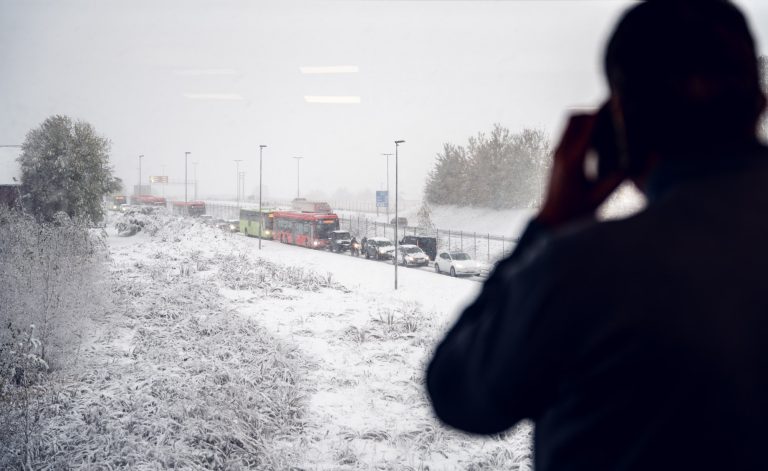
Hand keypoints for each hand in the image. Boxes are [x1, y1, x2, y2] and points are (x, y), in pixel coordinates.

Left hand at [537, 113, 625, 228]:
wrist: (549, 222)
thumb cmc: (574, 214)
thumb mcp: (601, 197)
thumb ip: (621, 178)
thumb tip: (644, 160)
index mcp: (573, 161)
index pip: (588, 126)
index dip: (604, 111)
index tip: (618, 102)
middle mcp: (561, 153)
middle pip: (576, 117)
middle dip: (596, 112)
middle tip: (615, 116)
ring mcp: (555, 153)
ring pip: (569, 122)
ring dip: (587, 118)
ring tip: (607, 126)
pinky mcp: (555, 156)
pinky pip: (567, 132)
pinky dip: (582, 128)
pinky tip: (597, 139)